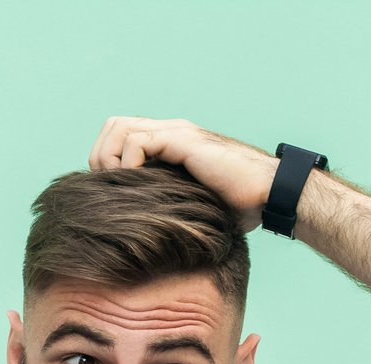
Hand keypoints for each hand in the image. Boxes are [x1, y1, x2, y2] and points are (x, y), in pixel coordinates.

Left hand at [88, 116, 279, 233]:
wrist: (269, 193)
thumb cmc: (240, 205)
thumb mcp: (192, 204)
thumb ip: (168, 202)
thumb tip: (143, 229)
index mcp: (171, 143)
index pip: (120, 135)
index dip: (107, 160)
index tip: (112, 193)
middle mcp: (170, 131)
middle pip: (113, 126)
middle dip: (101, 157)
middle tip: (110, 189)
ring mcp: (177, 132)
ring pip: (119, 128)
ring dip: (111, 160)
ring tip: (122, 188)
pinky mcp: (183, 140)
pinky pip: (137, 142)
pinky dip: (128, 165)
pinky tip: (140, 187)